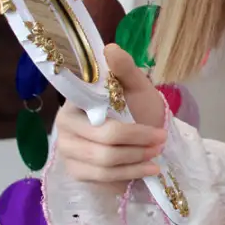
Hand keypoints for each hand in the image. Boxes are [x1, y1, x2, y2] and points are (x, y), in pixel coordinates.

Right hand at [54, 44, 166, 188]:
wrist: (143, 136)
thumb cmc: (138, 108)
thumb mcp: (137, 86)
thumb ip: (125, 69)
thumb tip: (110, 49)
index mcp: (74, 101)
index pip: (92, 113)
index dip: (124, 122)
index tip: (146, 118)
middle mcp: (64, 126)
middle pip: (103, 139)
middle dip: (138, 140)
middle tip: (160, 139)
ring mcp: (68, 151)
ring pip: (106, 160)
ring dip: (137, 157)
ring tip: (157, 152)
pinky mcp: (78, 172)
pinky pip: (104, 176)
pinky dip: (131, 172)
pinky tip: (150, 168)